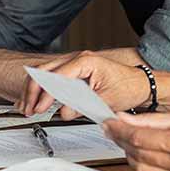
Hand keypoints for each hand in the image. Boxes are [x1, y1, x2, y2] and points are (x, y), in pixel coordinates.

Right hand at [18, 51, 149, 118]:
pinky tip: (36, 100)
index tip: (40, 108)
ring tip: (29, 107)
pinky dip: (43, 88)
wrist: (140, 84)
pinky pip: (53, 76)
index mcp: (86, 61)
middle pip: (45, 71)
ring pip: (45, 72)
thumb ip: (82, 105)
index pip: (57, 76)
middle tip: (30, 109)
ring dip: (35, 89)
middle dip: (33, 90)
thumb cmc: (128, 87)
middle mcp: (79, 58)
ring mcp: (76, 63)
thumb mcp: (105, 100)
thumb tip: (63, 111)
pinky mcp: (76, 71)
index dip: (46, 94)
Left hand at [103, 110, 169, 170]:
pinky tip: (144, 155)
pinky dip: (146, 168)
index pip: (141, 138)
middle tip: (113, 129)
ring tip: (128, 141)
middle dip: (122, 141)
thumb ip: (154, 119)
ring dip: (131, 156)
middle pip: (139, 155)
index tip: (109, 122)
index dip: (121, 130)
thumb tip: (126, 118)